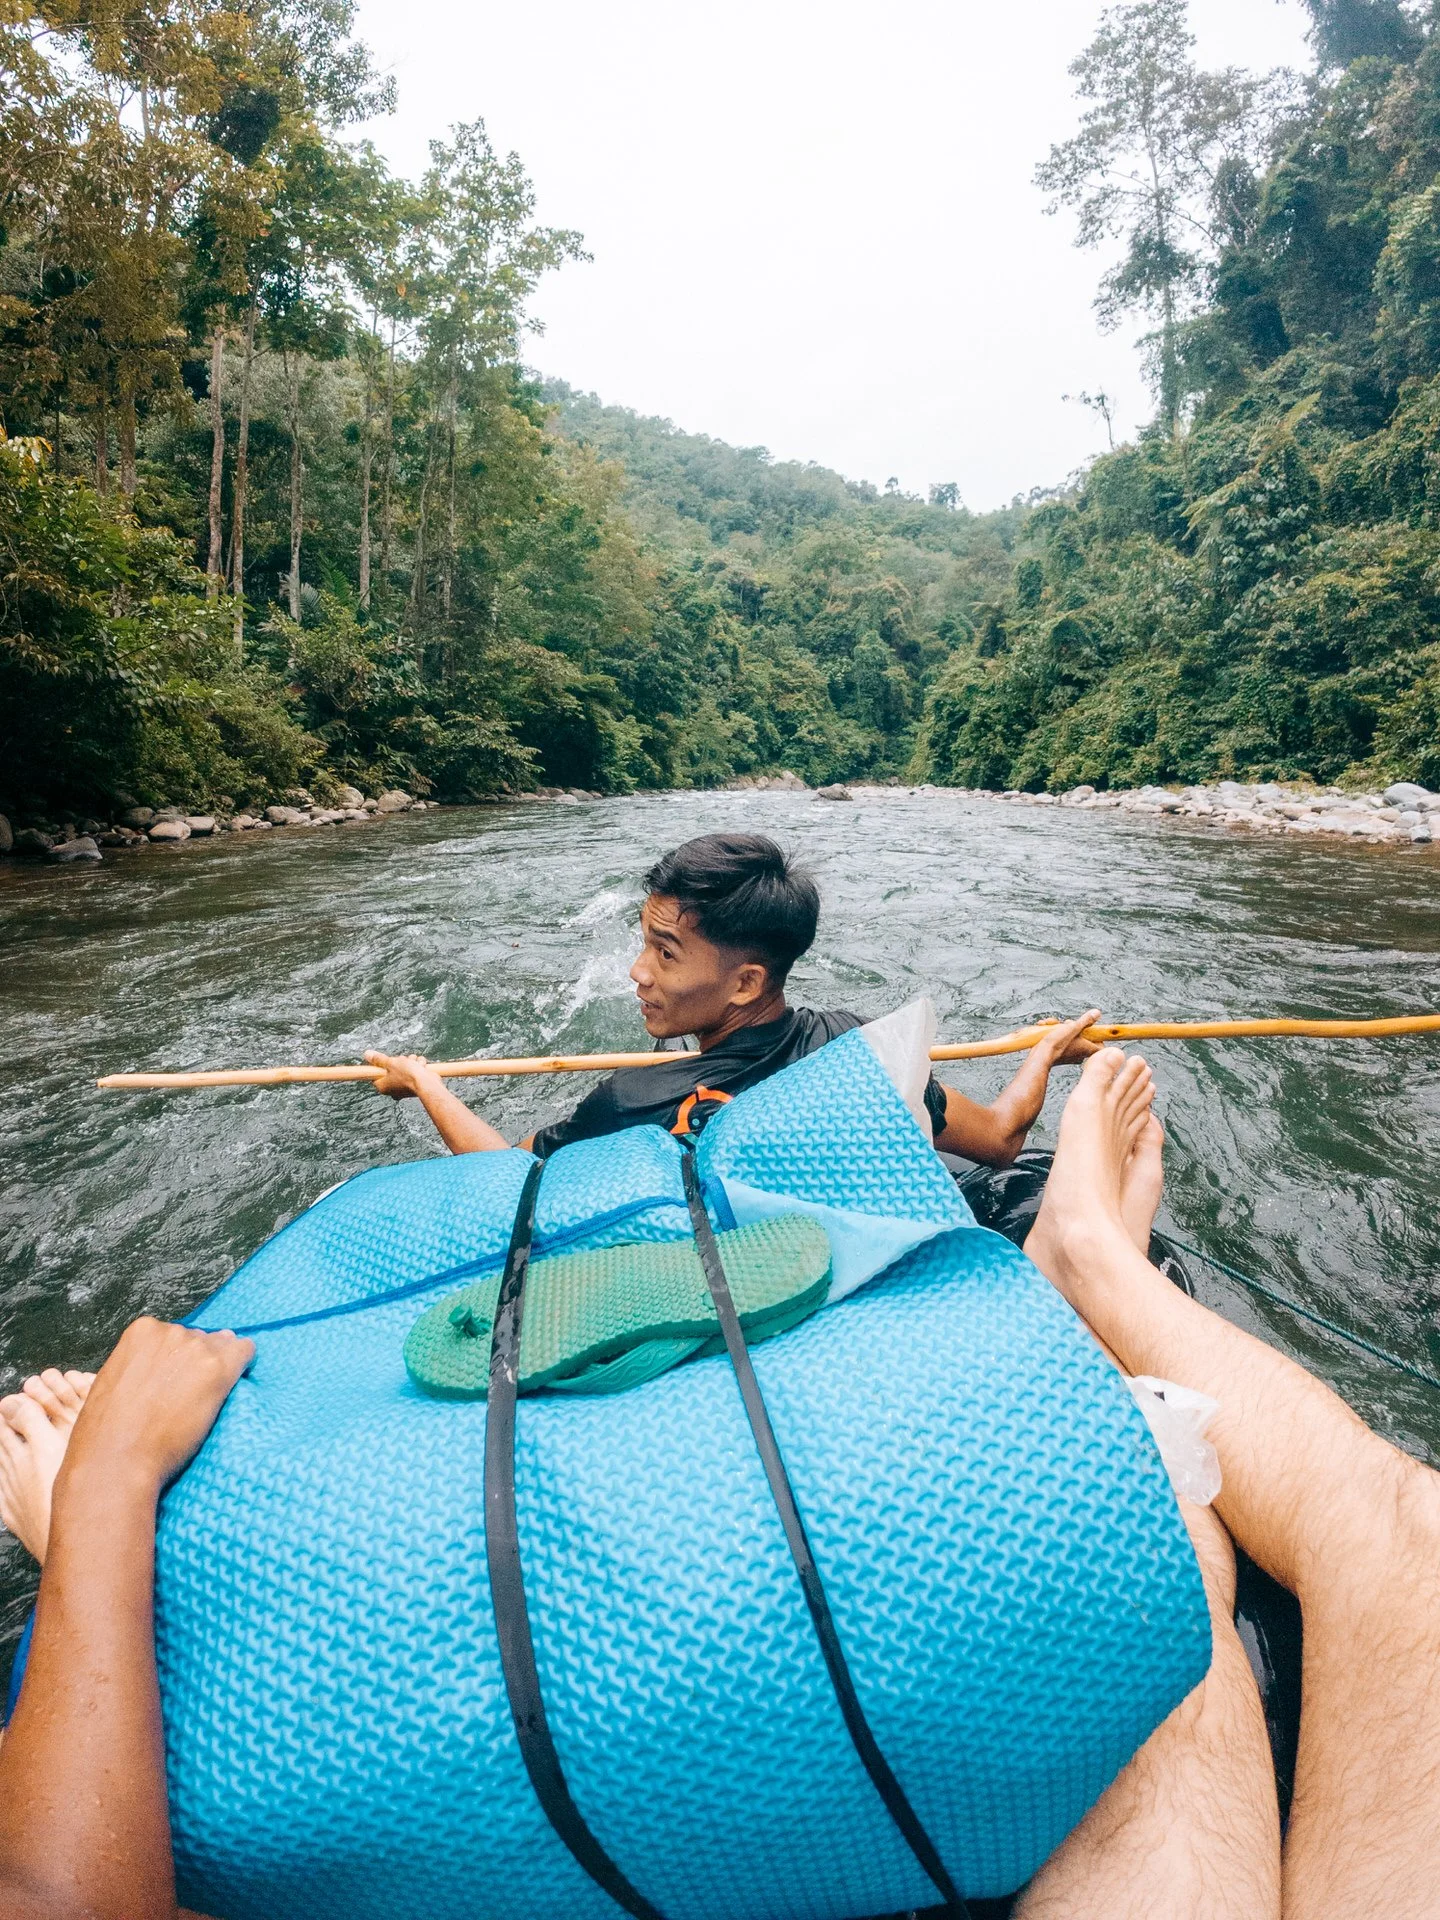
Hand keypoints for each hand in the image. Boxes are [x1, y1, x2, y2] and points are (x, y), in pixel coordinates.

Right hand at [64, 1318, 253, 1492]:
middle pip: (200, 1340)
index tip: (174, 1384)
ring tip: (205, 1400)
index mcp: (142, 1330)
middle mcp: (171, 1331)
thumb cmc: (106, 1432)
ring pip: (223, 1347)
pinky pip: (246, 1352)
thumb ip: (139, 1363)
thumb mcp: (112, 1380)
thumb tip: (164, 1364)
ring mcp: (196, 1347)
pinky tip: (234, 1386)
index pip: (175, 1337)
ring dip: (219, 1368)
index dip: (176, 1361)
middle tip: (188, 1397)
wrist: (116, 1461)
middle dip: (197, 1364)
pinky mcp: (218, 1368)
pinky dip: (244, 1365)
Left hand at [364, 1050, 439, 1099]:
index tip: (388, 1059)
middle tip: (403, 1062)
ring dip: (411, 1061)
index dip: (382, 1063)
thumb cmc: (408, 1075)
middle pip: (393, 1067)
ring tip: (414, 1064)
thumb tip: (367, 1054)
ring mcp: (404, 1086)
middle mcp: (392, 1088)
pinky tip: (421, 1067)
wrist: (427, 1083)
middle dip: (401, 1061)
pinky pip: (415, 1069)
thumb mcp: (391, 1063)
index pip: (377, 1072)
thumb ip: (379, 1059)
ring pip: (406, 1066)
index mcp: (383, 1086)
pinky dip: (419, 1065)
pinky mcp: (415, 1083)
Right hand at [1032, 1008, 1103, 1065]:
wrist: (1040, 1055)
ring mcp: (1069, 1054)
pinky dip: (1053, 1033)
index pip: (1100, 1044)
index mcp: (1087, 1049)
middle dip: (1072, 1026)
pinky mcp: (1059, 1053)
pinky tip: (1045, 1027)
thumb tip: (1097, 1013)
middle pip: (1082, 1036)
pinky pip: (1060, 1040)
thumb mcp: (1073, 1027)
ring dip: (1059, 1027)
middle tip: (1066, 1024)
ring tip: (1051, 1024)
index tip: (1090, 1027)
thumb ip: (1086, 1020)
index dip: (1097, 1035)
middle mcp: (1080, 1053)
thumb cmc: (1057, 1044)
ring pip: (1069, 1036)